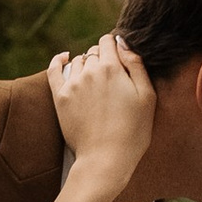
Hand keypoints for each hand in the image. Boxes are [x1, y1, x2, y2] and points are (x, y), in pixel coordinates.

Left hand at [49, 35, 155, 201]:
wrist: (105, 159)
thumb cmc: (132, 131)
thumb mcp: (147, 96)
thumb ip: (136, 65)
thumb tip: (123, 43)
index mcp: (112, 68)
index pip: (109, 41)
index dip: (115, 46)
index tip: (120, 58)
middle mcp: (90, 71)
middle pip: (94, 52)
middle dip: (103, 58)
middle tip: (112, 78)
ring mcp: (73, 84)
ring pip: (79, 62)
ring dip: (87, 65)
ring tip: (96, 81)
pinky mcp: (60, 98)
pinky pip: (54, 70)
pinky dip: (58, 61)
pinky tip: (64, 58)